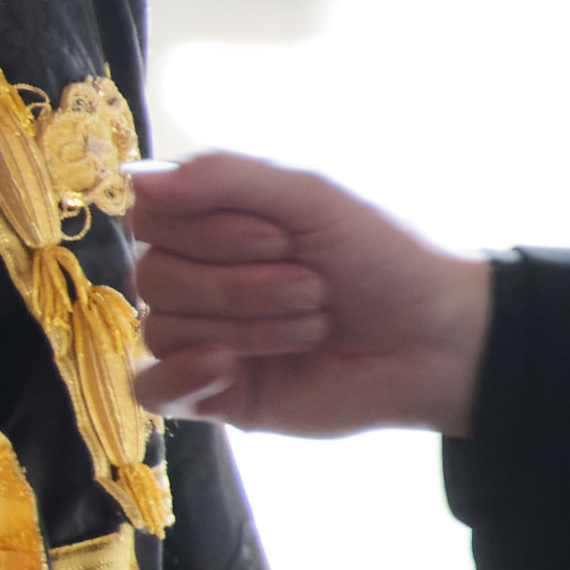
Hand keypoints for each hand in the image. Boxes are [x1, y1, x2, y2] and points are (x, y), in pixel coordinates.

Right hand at [125, 152, 490, 436]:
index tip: (280, 239)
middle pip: (153, 278)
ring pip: (162, 330)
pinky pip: (150, 390)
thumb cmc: (384, 259)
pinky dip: (181, 377)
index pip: (150, 220)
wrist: (437, 341)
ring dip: (248, 328)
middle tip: (314, 289)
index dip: (206, 233)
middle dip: (239, 286)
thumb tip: (131, 180)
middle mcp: (196, 277)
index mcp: (212, 223)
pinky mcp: (211, 393)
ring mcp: (199, 337)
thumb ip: (223, 176)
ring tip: (312, 327)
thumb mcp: (311, 196)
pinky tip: (227, 369)